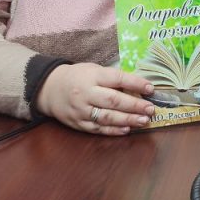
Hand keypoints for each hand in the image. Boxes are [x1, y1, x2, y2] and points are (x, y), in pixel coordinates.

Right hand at [36, 63, 154, 135]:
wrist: (49, 88)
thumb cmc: (78, 77)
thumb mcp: (94, 70)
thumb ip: (112, 78)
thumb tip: (138, 87)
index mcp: (92, 76)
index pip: (117, 78)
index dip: (135, 83)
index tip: (150, 88)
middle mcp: (86, 93)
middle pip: (113, 101)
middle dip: (134, 106)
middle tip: (150, 109)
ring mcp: (81, 110)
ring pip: (107, 117)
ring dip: (128, 120)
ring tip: (144, 121)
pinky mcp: (78, 124)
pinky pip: (98, 129)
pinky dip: (114, 130)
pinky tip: (127, 129)